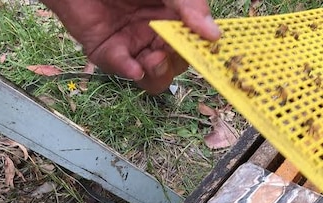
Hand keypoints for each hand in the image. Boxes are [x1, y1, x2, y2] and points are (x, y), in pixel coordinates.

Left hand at [43, 0, 220, 93]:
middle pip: (178, 64)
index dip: (203, 52)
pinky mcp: (108, 51)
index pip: (196, 43)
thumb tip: (213, 34)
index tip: (207, 55)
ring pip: (154, 76)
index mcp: (175, 16)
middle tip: (170, 52)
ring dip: (158, 73)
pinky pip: (122, 69)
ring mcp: (133, 44)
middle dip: (177, 63)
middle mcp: (156, 33)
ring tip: (153, 60)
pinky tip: (133, 66)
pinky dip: (128, 70)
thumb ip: (189, 6)